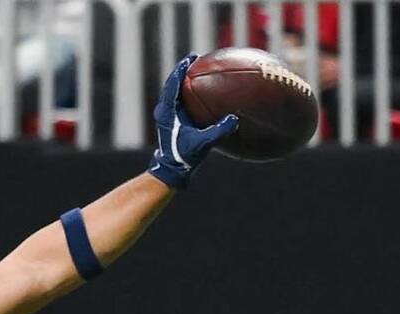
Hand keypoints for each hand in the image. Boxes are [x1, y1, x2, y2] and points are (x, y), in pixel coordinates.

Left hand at [148, 55, 239, 188]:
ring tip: (196, 68)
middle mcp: (164, 110)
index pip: (173, 85)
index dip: (181, 70)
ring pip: (173, 91)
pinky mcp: (170, 120)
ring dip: (184, 79)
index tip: (191, 58)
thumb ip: (218, 131)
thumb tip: (234, 119)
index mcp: (168, 112)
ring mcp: (166, 115)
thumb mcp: (203, 144)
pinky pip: (178, 99)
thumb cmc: (184, 157)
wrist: (171, 169)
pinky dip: (186, 90)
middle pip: (172, 83)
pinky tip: (199, 88)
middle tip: (195, 58)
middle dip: (183, 70)